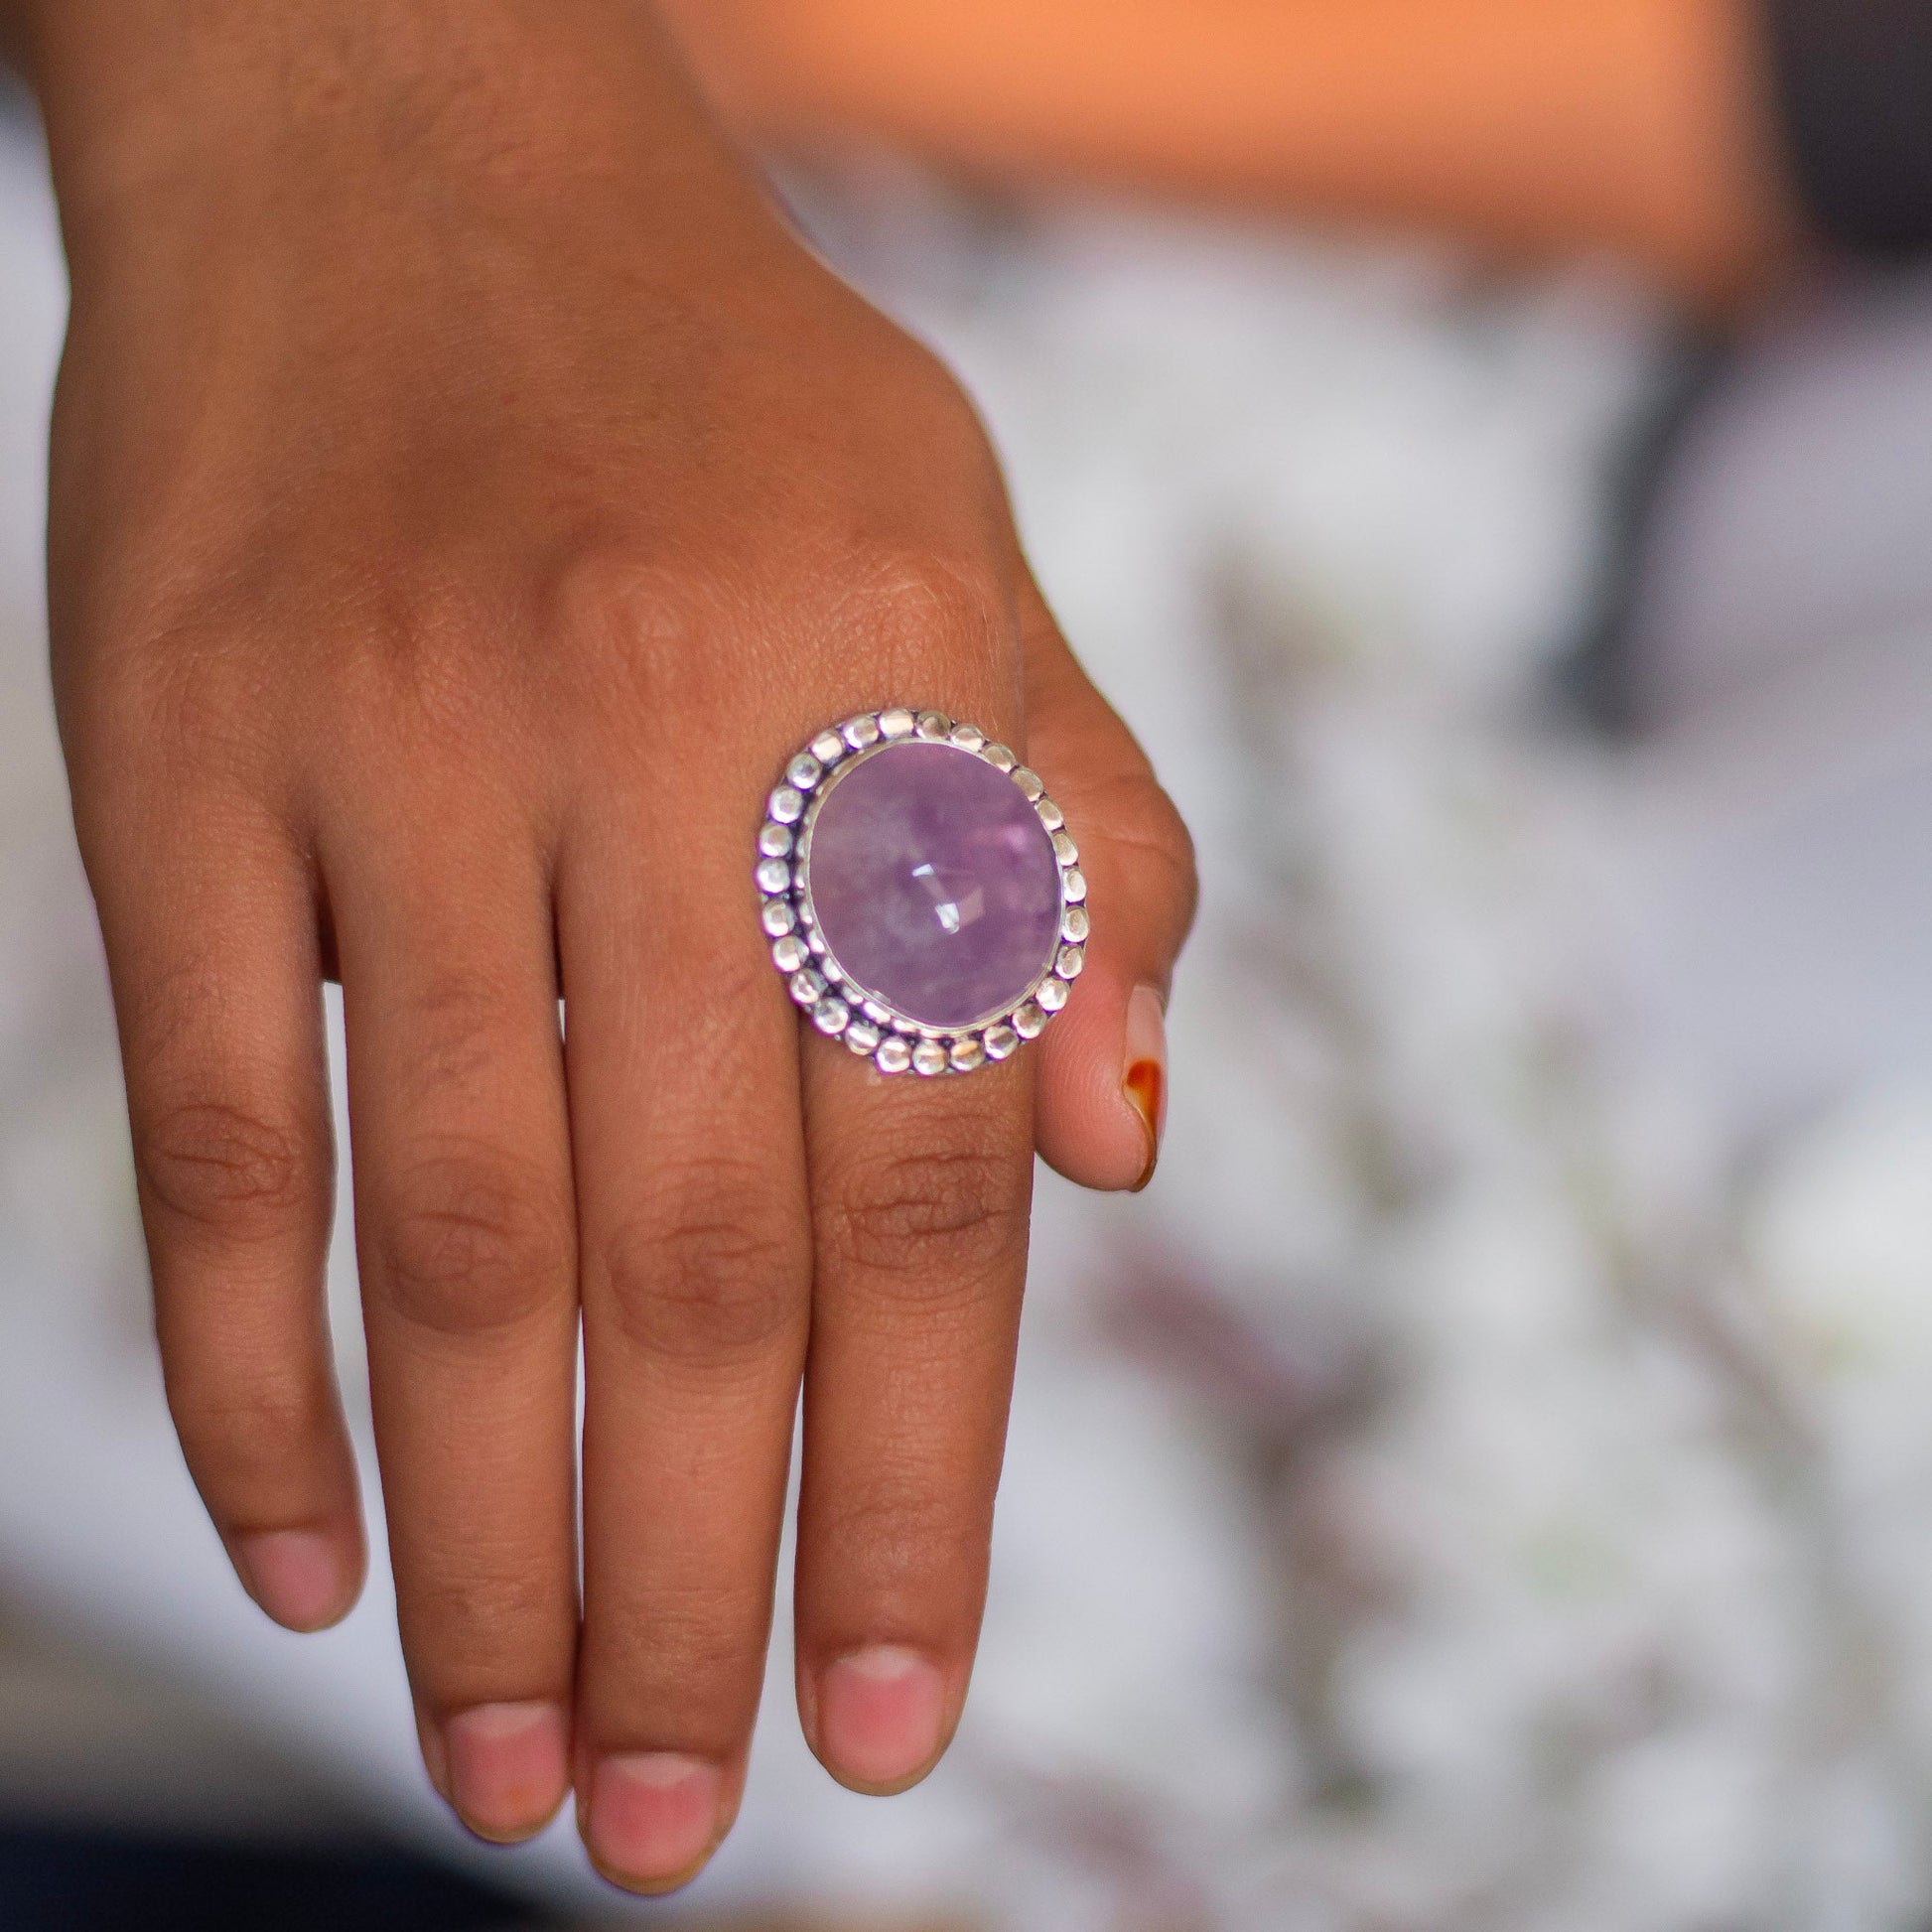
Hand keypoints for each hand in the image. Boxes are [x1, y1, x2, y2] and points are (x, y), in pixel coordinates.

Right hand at [27, 0, 1193, 1889]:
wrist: (418, 132)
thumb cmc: (739, 405)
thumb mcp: (982, 580)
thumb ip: (1084, 863)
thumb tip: (1126, 1160)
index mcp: (894, 696)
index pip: (930, 1178)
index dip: (921, 1475)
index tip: (890, 1714)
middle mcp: (657, 726)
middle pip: (692, 1256)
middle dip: (697, 1574)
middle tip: (679, 1823)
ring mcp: (398, 736)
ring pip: (452, 1230)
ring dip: (484, 1532)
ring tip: (511, 1756)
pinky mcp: (178, 743)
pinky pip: (220, 1113)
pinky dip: (250, 1359)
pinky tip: (300, 1544)